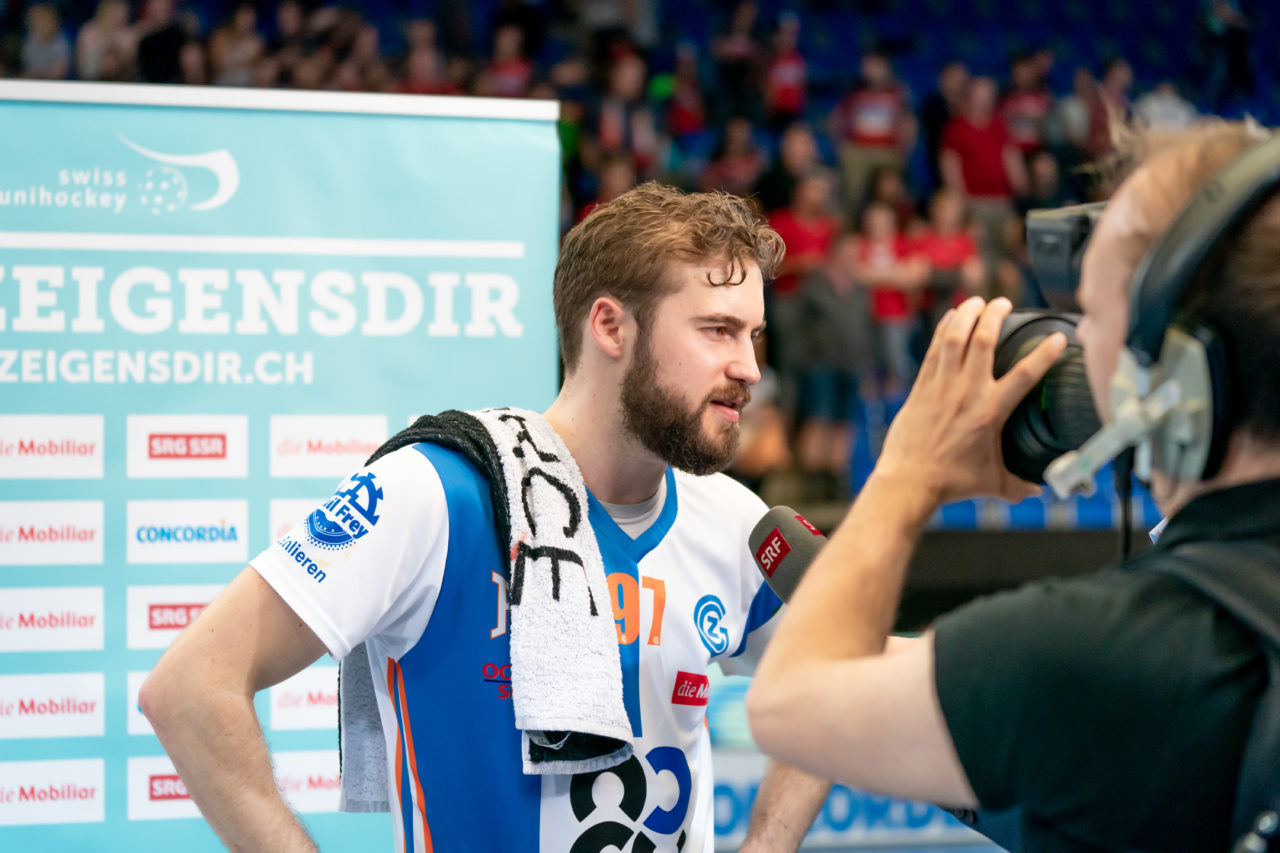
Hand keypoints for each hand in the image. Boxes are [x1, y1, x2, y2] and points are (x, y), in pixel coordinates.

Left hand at [875, 296, 1066, 505]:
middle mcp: (966, 393)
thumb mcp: (993, 485)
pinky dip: (942, 330)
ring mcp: (941, 387)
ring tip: (977, 301)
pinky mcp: (921, 388)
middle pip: (984, 341)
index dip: (1045, 354)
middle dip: (995, 316)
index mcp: (990, 411)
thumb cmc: (952, 484)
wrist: (909, 481)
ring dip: (966, 315)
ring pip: (955, 339)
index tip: (1058, 339)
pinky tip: (950, 318)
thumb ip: (1019, 486)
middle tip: (1005, 303)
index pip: (1026, 375)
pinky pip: (933, 351)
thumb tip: (1038, 491)